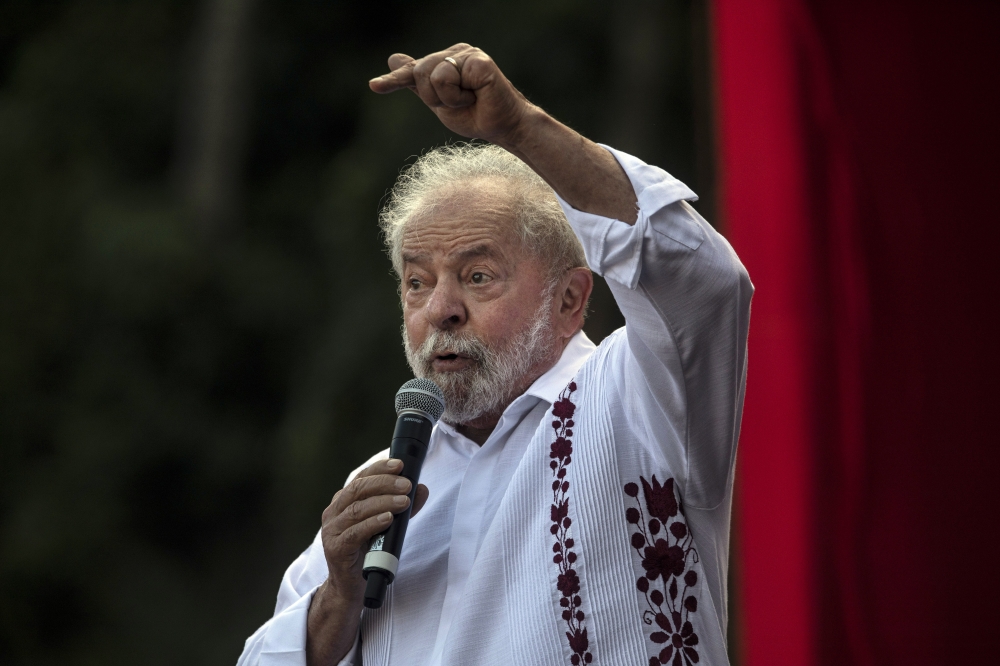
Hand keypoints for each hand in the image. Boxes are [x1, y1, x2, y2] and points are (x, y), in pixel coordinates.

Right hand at [307, 458, 428, 664]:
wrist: (350, 585)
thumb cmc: (367, 551)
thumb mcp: (387, 525)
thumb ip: (402, 506)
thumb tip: (422, 488)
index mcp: (343, 502)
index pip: (361, 477)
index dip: (380, 469)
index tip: (400, 464)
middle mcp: (334, 512)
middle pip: (358, 489)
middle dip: (384, 483)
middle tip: (406, 484)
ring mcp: (332, 530)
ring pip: (357, 509)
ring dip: (383, 502)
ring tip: (404, 502)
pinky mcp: (336, 548)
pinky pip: (355, 532)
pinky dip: (373, 523)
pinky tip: (388, 518)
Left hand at [369, 43, 533, 146]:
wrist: (504, 127)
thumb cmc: (476, 116)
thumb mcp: (439, 103)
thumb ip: (417, 83)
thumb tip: (392, 58)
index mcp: (446, 60)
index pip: (414, 71)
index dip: (394, 80)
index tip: (375, 86)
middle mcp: (456, 52)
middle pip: (419, 72)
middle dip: (433, 97)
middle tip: (459, 103)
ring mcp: (468, 54)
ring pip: (432, 75)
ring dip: (447, 98)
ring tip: (468, 99)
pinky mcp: (478, 60)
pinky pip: (448, 77)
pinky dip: (458, 96)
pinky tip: (476, 95)